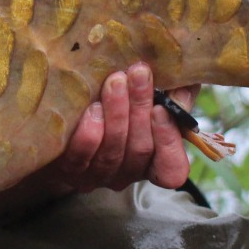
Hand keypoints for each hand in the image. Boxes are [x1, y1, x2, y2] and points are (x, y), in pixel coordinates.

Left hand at [49, 63, 193, 192]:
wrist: (67, 116)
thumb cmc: (122, 100)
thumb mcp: (157, 94)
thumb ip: (176, 93)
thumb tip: (180, 93)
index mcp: (154, 161)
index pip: (171, 170)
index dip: (169, 141)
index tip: (162, 108)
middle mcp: (129, 173)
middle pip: (140, 150)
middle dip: (140, 108)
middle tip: (138, 73)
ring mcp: (100, 175)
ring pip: (112, 151)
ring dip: (116, 114)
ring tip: (115, 81)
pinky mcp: (72, 171)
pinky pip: (81, 158)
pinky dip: (88, 134)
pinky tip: (92, 108)